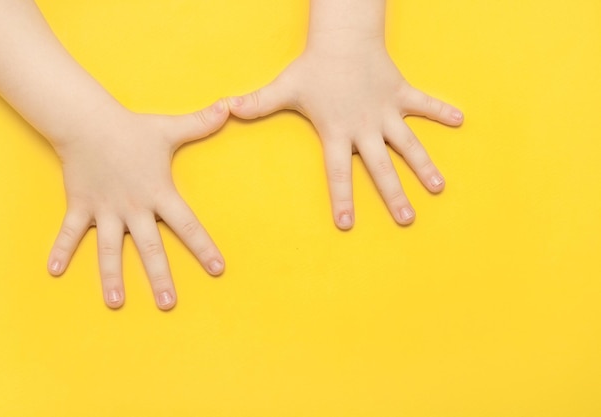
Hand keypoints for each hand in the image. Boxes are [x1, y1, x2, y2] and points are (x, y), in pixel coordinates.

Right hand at [47, 100, 228, 309]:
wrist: (87, 121)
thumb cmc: (132, 128)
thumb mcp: (170, 128)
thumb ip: (201, 123)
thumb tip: (229, 107)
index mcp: (158, 193)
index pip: (187, 225)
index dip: (203, 247)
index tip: (217, 269)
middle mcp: (134, 207)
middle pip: (150, 248)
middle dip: (160, 277)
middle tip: (168, 303)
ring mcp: (106, 209)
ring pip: (110, 249)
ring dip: (112, 276)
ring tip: (116, 302)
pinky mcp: (81, 205)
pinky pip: (71, 232)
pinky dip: (61, 250)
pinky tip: (54, 272)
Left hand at [229, 41, 462, 228]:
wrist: (341, 37)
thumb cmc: (313, 67)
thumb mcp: (284, 87)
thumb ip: (257, 103)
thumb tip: (224, 110)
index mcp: (337, 131)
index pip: (338, 172)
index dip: (341, 198)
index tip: (347, 224)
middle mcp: (365, 127)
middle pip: (380, 167)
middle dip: (393, 195)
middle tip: (405, 220)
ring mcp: (386, 111)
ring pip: (408, 143)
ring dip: (424, 165)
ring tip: (438, 187)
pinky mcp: (401, 94)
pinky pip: (425, 104)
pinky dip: (442, 110)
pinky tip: (461, 120)